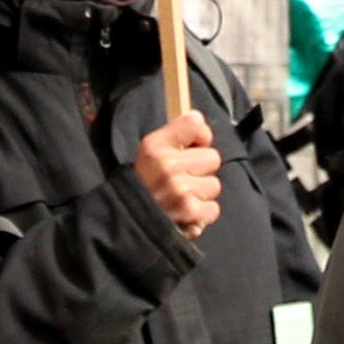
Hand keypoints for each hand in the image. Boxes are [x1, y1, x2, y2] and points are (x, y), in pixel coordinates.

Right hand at [131, 112, 224, 238]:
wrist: (129, 223)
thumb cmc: (145, 186)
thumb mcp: (150, 154)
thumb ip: (175, 135)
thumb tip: (200, 119)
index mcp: (155, 146)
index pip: (195, 123)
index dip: (200, 136)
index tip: (193, 147)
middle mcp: (168, 166)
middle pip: (213, 157)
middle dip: (201, 171)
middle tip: (183, 180)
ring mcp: (180, 190)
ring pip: (214, 185)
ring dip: (201, 195)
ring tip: (182, 199)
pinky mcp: (190, 213)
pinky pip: (214, 208)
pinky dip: (202, 215)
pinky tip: (186, 215)